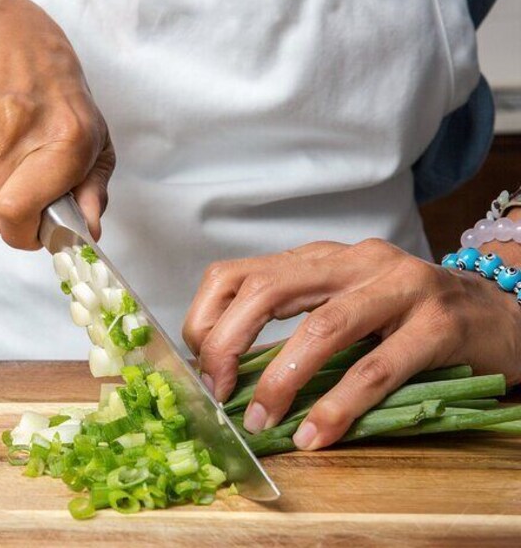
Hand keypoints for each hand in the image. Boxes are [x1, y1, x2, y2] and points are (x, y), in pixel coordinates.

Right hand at [0, 0, 113, 248]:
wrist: (3, 34)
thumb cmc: (57, 96)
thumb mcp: (94, 138)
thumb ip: (93, 192)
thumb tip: (87, 235)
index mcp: (64, 140)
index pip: (16, 213)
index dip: (22, 234)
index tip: (32, 228)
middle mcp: (16, 129)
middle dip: (1, 221)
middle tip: (18, 199)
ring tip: (4, 163)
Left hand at [183, 239, 520, 449]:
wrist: (501, 316)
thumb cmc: (408, 318)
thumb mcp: (344, 306)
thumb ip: (295, 325)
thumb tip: (231, 375)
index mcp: (321, 259)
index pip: (240, 273)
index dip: (209, 320)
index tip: (201, 367)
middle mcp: (354, 261)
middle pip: (268, 290)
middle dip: (229, 345)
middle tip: (217, 393)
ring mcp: (399, 286)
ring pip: (323, 328)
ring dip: (281, 380)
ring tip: (262, 421)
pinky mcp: (438, 322)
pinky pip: (377, 368)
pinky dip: (339, 405)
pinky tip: (317, 433)